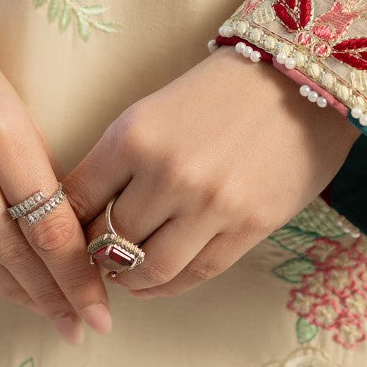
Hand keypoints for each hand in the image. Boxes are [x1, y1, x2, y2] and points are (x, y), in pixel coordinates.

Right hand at [0, 17, 111, 342]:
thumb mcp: (15, 114)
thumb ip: (38, 174)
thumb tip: (69, 245)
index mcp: (1, 132)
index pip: (48, 225)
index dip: (77, 276)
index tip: (100, 309)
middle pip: (12, 252)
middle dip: (53, 295)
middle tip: (82, 323)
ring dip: (16, 294)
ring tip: (50, 313)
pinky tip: (4, 287)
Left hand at [64, 47, 360, 297]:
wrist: (301, 81)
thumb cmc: (223, 92)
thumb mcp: (156, 112)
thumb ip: (120, 161)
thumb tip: (84, 214)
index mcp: (134, 137)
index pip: (75, 201)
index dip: (64, 226)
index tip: (65, 235)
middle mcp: (169, 174)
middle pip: (108, 240)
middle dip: (96, 254)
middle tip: (97, 257)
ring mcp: (211, 205)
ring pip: (148, 268)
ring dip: (130, 277)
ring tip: (127, 272)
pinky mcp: (248, 227)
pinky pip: (196, 273)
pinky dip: (169, 285)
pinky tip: (158, 281)